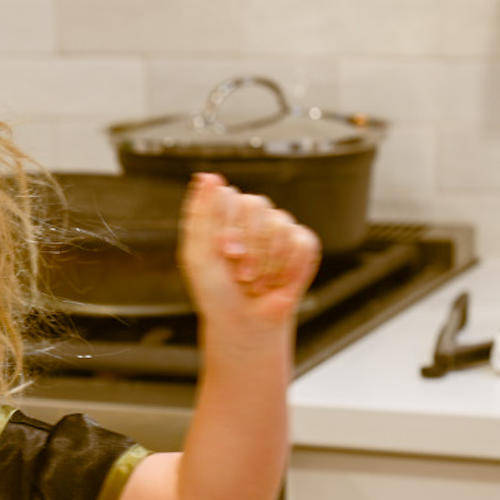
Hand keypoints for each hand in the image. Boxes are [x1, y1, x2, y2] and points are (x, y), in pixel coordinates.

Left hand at [178, 173, 320, 329]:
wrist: (244, 323)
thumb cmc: (216, 294)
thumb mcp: (197, 256)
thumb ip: (200, 214)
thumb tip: (206, 177)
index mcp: (224, 216)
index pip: (231, 196)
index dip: (230, 225)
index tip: (224, 251)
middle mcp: (252, 218)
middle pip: (257, 206)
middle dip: (248, 245)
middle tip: (240, 272)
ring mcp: (279, 229)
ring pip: (280, 225)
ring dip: (266, 262)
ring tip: (255, 281)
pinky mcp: (303, 244)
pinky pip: (302, 242)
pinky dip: (288, 267)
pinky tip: (278, 280)